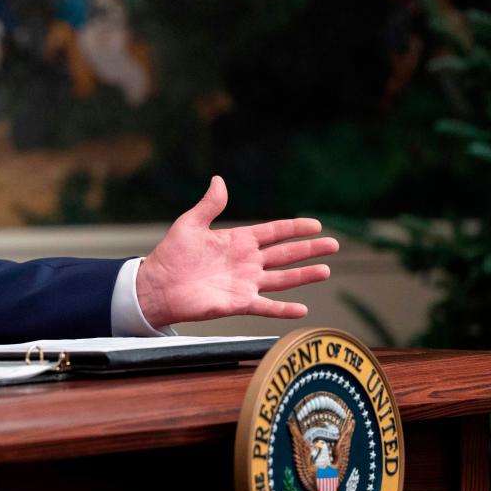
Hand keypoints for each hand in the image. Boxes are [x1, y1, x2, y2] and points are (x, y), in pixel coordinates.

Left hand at [136, 176, 337, 327]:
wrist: (156, 286)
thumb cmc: (171, 255)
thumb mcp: (190, 224)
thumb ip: (209, 205)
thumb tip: (219, 180)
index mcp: (238, 241)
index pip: (274, 232)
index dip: (295, 228)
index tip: (316, 224)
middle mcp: (246, 262)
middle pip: (285, 254)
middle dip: (309, 249)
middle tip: (333, 244)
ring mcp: (245, 283)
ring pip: (282, 279)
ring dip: (304, 275)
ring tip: (325, 270)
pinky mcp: (238, 303)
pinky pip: (266, 306)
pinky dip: (284, 309)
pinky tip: (302, 309)